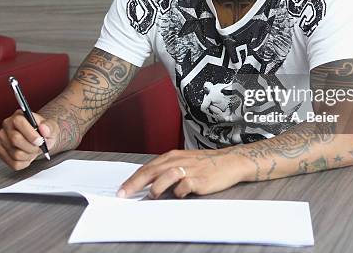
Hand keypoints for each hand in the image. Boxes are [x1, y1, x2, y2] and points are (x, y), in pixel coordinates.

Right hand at [0, 110, 57, 170]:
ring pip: (15, 154)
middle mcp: (7, 125)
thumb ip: (49, 127)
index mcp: (18, 116)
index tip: (40, 140)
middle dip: (31, 147)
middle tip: (39, 147)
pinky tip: (28, 156)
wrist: (40, 141)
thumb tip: (44, 128)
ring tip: (33, 150)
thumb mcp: (51, 127)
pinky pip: (14, 163)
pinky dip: (25, 163)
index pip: (18, 122)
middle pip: (15, 139)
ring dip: (29, 156)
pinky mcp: (0, 151)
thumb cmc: (43, 133)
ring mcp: (1, 139)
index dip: (30, 134)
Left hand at [117, 148, 248, 198]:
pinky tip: (179, 194)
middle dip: (135, 184)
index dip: (132, 179)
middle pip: (152, 171)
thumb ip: (166, 171)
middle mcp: (178, 161)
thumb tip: (147, 184)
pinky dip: (179, 191)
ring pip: (166, 175)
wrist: (230, 161)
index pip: (147, 168)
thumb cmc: (204, 164)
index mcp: (171, 157)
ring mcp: (189, 169)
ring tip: (152, 195)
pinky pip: (185, 185)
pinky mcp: (199, 179)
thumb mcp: (183, 162)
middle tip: (124, 194)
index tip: (122, 190)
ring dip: (157, 187)